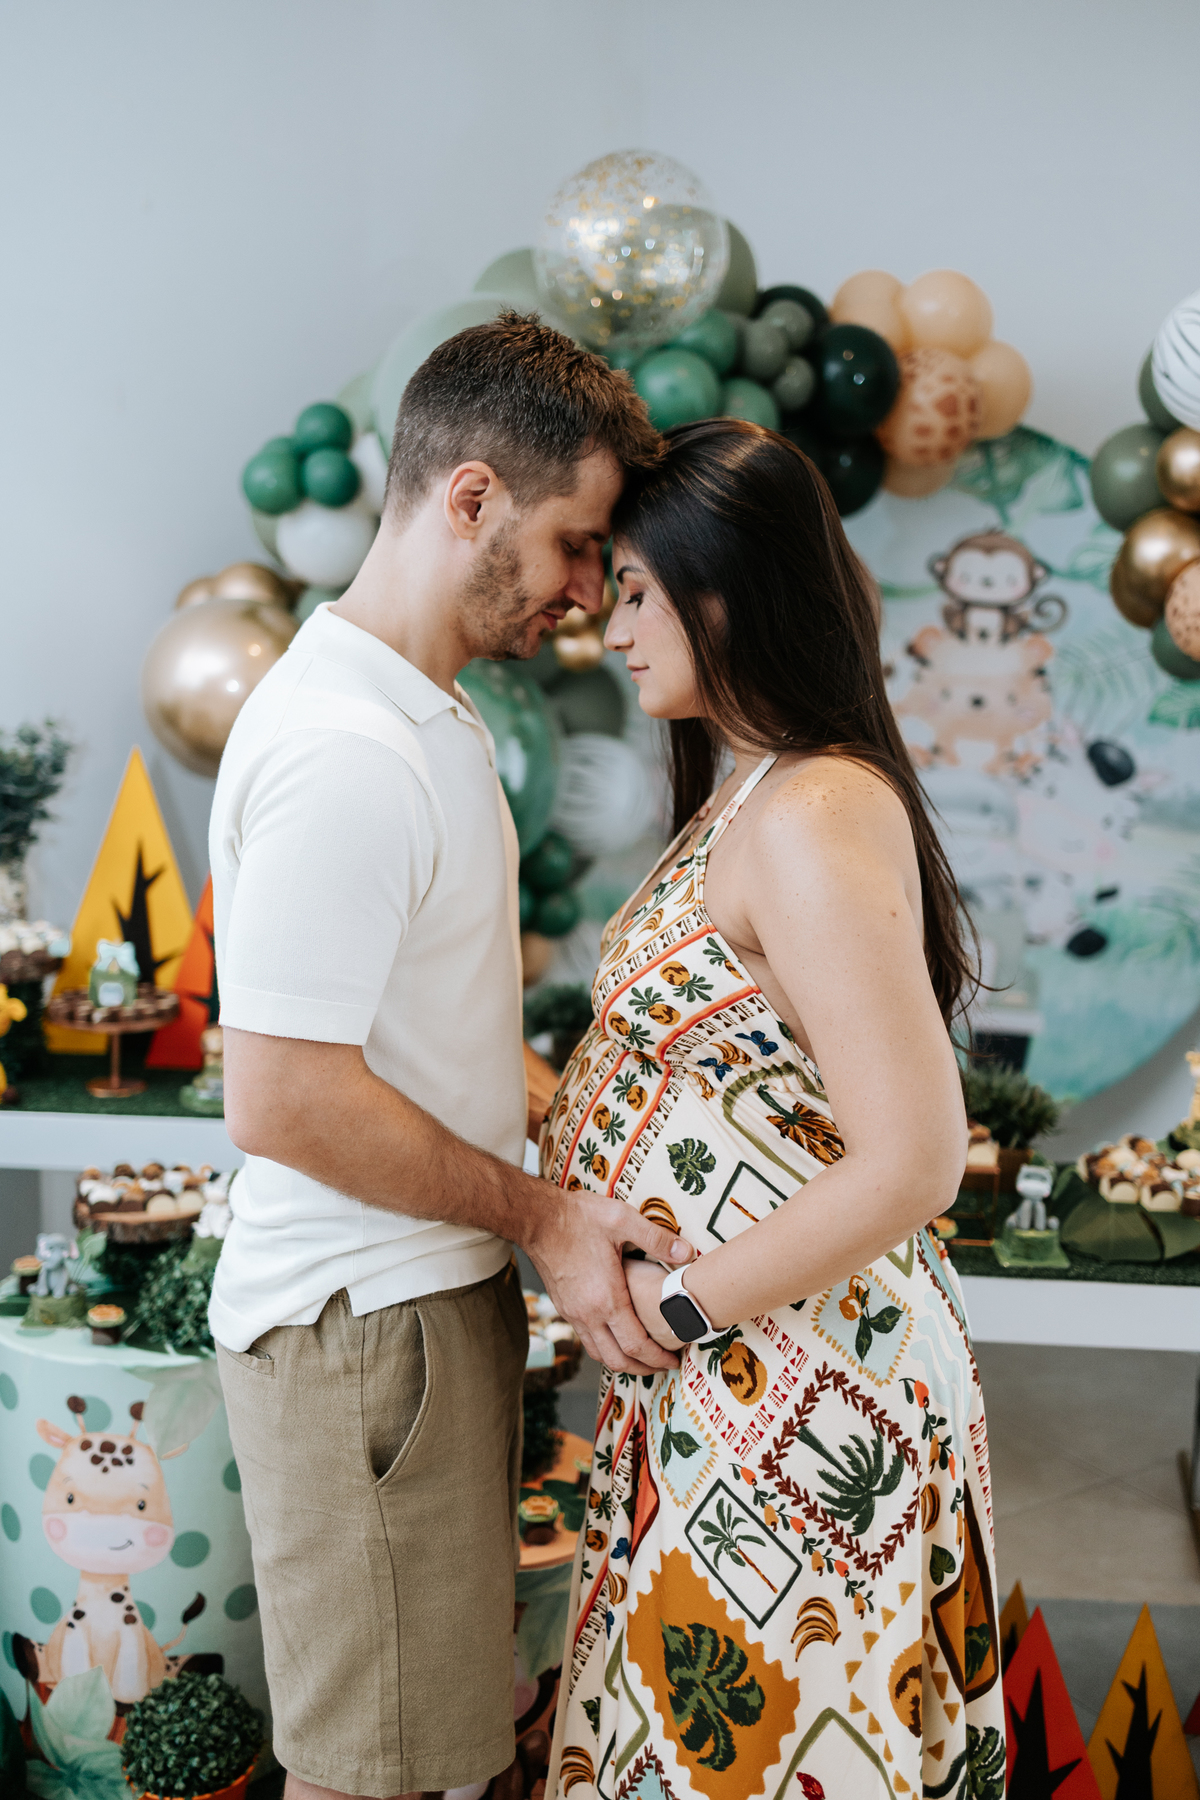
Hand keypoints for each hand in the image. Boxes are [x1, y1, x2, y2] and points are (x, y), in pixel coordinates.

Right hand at [522, 1187, 694, 1375]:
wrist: (536, 1219)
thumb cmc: (578, 1218)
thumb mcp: (622, 1220)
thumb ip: (657, 1238)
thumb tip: (687, 1253)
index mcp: (606, 1299)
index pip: (636, 1345)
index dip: (658, 1358)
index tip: (674, 1360)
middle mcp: (588, 1314)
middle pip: (618, 1360)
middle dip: (644, 1369)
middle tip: (664, 1366)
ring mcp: (573, 1313)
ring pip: (599, 1353)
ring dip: (623, 1362)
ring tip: (643, 1358)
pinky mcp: (565, 1307)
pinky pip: (587, 1339)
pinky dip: (606, 1348)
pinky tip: (616, 1337)